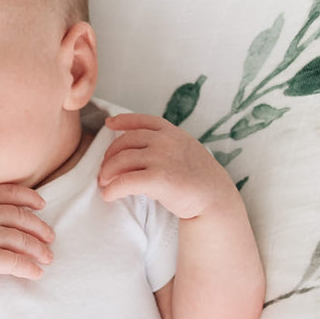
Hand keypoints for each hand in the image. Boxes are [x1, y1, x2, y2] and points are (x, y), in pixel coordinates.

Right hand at [0, 183, 54, 284]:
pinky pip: (16, 262)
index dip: (30, 199)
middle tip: (51, 238)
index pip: (12, 192)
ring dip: (39, 251)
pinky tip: (36, 273)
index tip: (42, 205)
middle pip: (23, 218)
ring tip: (47, 258)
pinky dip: (29, 268)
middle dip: (40, 229)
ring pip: (23, 241)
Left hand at [98, 113, 233, 220]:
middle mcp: (165, 141)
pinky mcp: (158, 178)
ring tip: (104, 184)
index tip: (109, 123)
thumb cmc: (200, 180)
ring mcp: (161, 158)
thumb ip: (167, 146)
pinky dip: (112, 189)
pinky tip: (108, 196)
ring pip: (120, 160)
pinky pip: (125, 182)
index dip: (123, 120)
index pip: (143, 120)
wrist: (215, 198)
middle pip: (125, 142)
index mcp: (172, 132)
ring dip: (107, 173)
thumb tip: (140, 153)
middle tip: (104, 172)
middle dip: (109, 156)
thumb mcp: (186, 151)